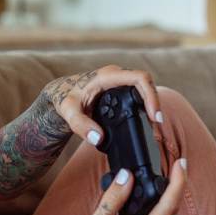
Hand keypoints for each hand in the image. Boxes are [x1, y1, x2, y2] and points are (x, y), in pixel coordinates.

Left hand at [41, 66, 163, 148]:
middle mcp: (116, 75)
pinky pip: (137, 93)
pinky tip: (145, 121)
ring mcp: (118, 81)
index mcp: (107, 76)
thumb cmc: (64, 97)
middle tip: (156, 124)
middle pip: (145, 83)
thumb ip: (81, 125)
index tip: (153, 115)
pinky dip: (144, 106)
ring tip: (153, 125)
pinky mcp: (119, 89)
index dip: (150, 95)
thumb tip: (98, 138)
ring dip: (151, 104)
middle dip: (154, 102)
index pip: (139, 78)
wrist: (60, 93)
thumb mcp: (69, 112)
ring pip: (143, 89)